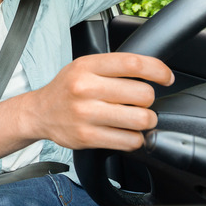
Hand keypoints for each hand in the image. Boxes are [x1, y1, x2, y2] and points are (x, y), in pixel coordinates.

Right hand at [28, 52, 173, 150]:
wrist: (39, 113)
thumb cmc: (67, 89)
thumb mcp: (84, 66)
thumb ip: (114, 66)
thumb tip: (154, 72)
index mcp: (86, 66)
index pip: (133, 64)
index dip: (158, 70)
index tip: (166, 78)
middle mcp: (85, 89)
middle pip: (143, 94)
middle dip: (148, 100)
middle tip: (139, 103)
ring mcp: (86, 114)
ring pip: (141, 119)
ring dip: (145, 121)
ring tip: (135, 119)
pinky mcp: (87, 137)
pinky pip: (130, 141)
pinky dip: (134, 138)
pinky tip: (124, 132)